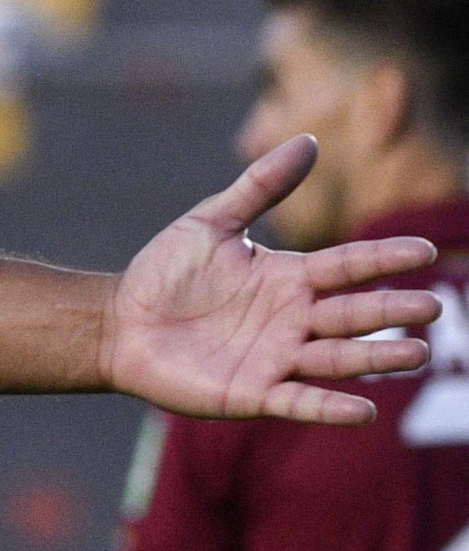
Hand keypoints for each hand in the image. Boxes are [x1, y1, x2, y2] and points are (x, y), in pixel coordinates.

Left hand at [102, 137, 441, 423]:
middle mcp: (293, 319)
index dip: (385, 258)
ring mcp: (277, 358)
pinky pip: (299, 401)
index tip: (425, 250)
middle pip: (353, 315)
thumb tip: (309, 139)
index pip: (348, 266)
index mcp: (289, 278)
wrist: (118, 323)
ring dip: (376, 358)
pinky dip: (330, 408)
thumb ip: (260, 185)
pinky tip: (363, 411)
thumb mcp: (211, 222)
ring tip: (416, 353)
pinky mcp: (253, 393)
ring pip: (338, 359)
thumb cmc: (164, 273)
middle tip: (433, 308)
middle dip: (392, 312)